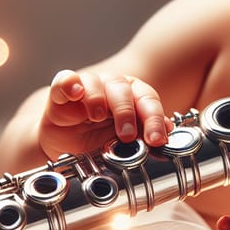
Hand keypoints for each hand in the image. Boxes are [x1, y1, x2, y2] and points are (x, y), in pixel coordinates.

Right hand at [39, 69, 172, 158]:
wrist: (66, 149)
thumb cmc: (99, 140)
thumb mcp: (125, 142)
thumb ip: (145, 133)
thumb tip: (167, 130)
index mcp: (133, 95)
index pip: (148, 100)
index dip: (154, 119)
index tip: (157, 140)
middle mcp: (112, 86)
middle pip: (123, 89)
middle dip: (127, 113)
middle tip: (127, 136)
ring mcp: (87, 86)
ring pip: (96, 82)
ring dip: (98, 99)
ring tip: (97, 118)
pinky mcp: (61, 91)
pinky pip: (65, 80)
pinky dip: (70, 84)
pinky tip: (75, 93)